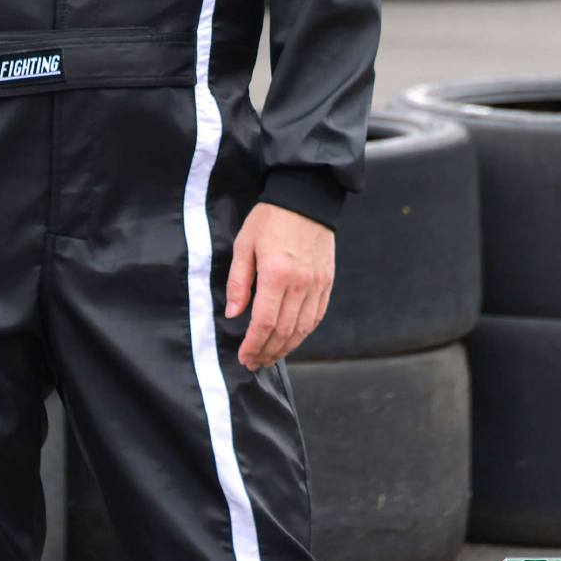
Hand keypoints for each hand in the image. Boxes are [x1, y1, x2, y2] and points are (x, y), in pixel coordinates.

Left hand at [224, 203, 333, 370]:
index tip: (244, 357)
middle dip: (267, 352)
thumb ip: (238, 282)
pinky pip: (317, 316)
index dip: (253, 344)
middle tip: (254, 363)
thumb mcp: (244, 244)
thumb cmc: (270, 218)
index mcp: (276, 274)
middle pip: (284, 331)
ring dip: (286, 348)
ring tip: (270, 356)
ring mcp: (317, 284)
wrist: (306, 197)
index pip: (265, 322)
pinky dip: (304, 333)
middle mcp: (300, 283)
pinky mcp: (327, 281)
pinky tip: (292, 339)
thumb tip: (233, 314)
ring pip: (303, 328)